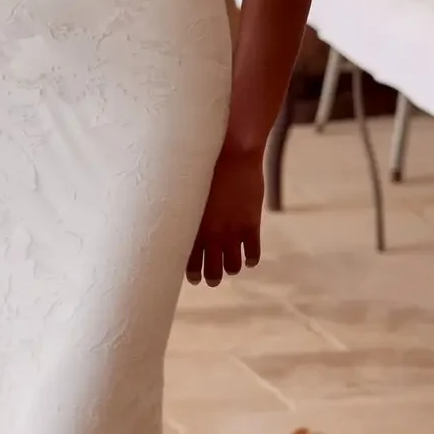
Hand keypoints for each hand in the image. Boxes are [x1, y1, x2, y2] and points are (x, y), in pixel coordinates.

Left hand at [187, 143, 264, 286]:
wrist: (233, 153)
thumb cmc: (206, 166)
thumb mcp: (190, 190)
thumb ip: (188, 209)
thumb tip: (180, 218)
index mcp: (193, 226)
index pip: (189, 260)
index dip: (192, 272)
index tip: (193, 278)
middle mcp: (212, 234)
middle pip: (212, 268)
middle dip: (212, 277)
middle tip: (211, 280)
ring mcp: (233, 231)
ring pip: (232, 264)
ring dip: (231, 269)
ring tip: (230, 269)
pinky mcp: (251, 225)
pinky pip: (252, 252)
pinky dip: (250, 260)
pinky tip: (248, 261)